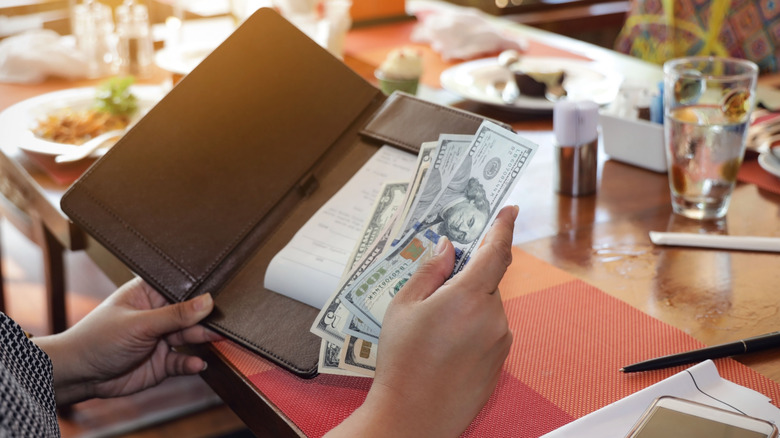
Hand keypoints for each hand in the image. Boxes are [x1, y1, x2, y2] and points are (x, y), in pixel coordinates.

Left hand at [34, 278, 222, 404]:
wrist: (79, 375)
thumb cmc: (97, 339)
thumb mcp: (140, 323)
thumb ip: (175, 314)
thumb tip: (207, 301)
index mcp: (149, 294)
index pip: (181, 288)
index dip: (199, 291)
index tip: (219, 295)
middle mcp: (158, 315)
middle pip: (190, 313)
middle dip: (205, 318)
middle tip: (222, 322)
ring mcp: (161, 339)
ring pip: (191, 336)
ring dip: (203, 339)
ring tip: (216, 340)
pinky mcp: (162, 362)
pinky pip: (183, 361)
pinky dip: (192, 363)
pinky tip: (197, 363)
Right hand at [328, 205, 516, 437]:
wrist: (413, 416)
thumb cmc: (402, 362)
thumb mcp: (403, 306)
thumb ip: (430, 270)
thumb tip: (448, 247)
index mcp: (468, 296)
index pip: (495, 251)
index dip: (503, 227)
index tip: (510, 211)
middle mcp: (493, 317)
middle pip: (487, 282)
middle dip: (466, 280)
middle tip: (435, 296)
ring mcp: (500, 342)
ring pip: (488, 309)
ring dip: (467, 308)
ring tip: (434, 334)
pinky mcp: (501, 363)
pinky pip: (490, 332)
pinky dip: (472, 331)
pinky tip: (446, 349)